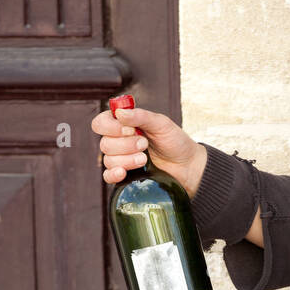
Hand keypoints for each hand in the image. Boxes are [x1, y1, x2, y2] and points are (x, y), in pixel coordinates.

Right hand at [91, 102, 207, 195]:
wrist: (188, 167)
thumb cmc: (175, 142)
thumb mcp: (161, 124)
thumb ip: (141, 116)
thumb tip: (120, 113)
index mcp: (124, 125)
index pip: (101, 123)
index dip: (111, 127)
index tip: (130, 130)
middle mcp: (120, 142)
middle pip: (105, 144)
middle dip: (126, 145)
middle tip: (145, 144)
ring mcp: (121, 159)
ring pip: (108, 160)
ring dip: (127, 159)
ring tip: (145, 159)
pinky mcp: (126, 176)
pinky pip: (108, 177)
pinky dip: (114, 174)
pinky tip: (123, 173)